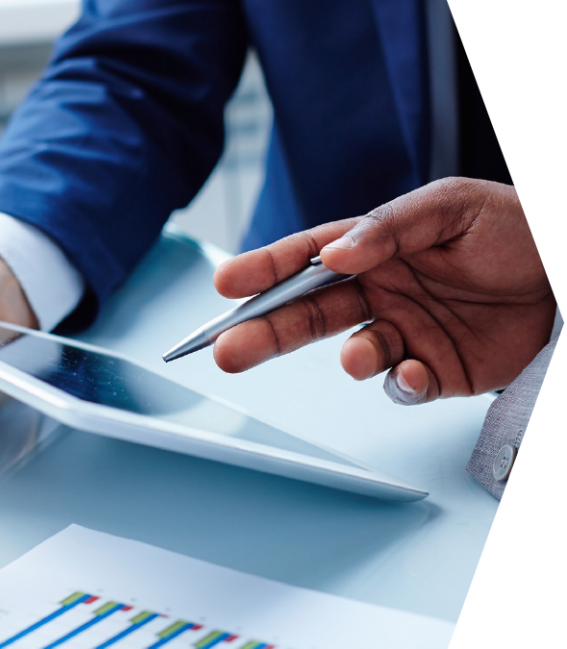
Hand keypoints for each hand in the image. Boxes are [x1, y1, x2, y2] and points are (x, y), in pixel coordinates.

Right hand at [212, 178, 554, 404]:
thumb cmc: (513, 227)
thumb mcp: (450, 205)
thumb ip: (390, 226)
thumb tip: (339, 253)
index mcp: (373, 249)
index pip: (307, 259)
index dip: (264, 270)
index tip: (228, 284)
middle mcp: (379, 292)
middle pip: (308, 315)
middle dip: (264, 332)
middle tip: (226, 349)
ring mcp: (404, 332)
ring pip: (352, 353)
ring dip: (349, 359)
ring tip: (358, 357)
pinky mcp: (435, 369)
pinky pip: (404, 385)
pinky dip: (400, 384)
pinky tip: (411, 371)